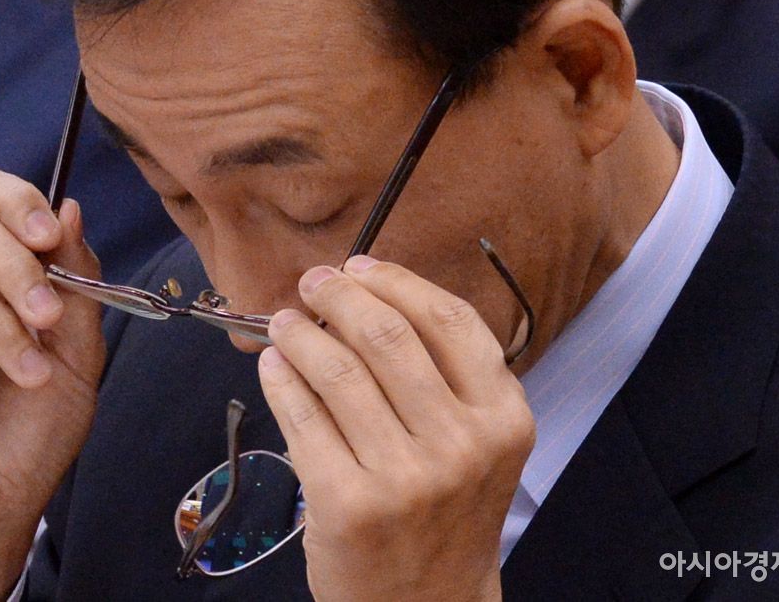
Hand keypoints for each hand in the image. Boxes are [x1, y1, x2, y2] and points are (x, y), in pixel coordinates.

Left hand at [257, 256, 534, 601]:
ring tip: (283, 323)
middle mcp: (462, 444)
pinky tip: (274, 366)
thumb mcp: (479, 444)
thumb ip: (445, 376)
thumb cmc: (447, 513)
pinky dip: (280, 380)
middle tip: (313, 283)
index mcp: (504, 418)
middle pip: (386, 334)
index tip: (361, 266)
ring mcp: (406, 477)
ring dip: (300, 333)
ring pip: (337, 371)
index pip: (448, 320)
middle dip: (338, 295)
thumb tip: (367, 296)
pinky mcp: (348, 503)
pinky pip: (303, 418)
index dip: (396, 280)